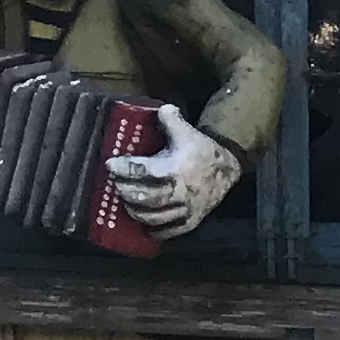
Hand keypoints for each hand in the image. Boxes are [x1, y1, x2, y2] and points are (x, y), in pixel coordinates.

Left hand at [105, 107, 241, 236]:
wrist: (228, 169)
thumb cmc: (202, 150)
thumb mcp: (186, 131)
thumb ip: (169, 118)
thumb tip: (159, 108)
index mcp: (173, 170)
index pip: (141, 171)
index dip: (123, 168)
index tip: (111, 164)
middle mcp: (178, 193)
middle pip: (142, 197)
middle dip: (125, 190)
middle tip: (117, 183)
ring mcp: (184, 209)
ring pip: (152, 216)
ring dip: (135, 210)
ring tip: (128, 202)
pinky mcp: (191, 221)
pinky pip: (168, 231)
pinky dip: (153, 229)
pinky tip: (144, 223)